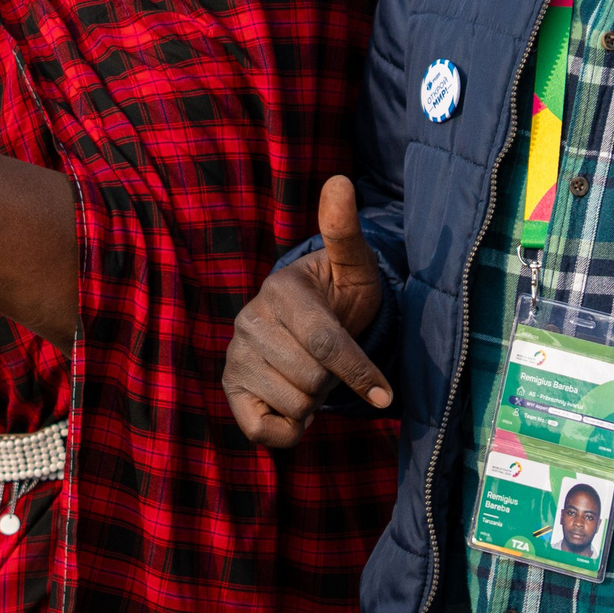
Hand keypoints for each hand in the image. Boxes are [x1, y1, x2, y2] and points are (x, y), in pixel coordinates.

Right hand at [222, 176, 392, 447]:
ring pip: (293, 405)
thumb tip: (340, 181)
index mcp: (280, 291)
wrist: (311, 323)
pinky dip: (288, 430)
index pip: (324, 343)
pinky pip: (261, 431)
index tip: (384, 395)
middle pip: (311, 379)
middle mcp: (248, 322)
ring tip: (311, 375)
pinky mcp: (229, 387)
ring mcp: (235, 355)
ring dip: (313, 401)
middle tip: (331, 362)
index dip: (357, 371)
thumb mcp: (354, 265)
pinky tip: (293, 403)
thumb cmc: (341, 296)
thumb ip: (345, 230)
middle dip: (333, 381)